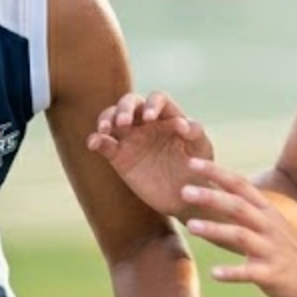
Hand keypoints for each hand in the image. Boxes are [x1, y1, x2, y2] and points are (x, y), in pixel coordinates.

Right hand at [87, 92, 214, 218]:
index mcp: (168, 116)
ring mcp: (131, 138)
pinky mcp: (119, 156)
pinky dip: (96, 140)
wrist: (187, 197)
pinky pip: (104, 143)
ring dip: (106, 118)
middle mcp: (147, 122)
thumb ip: (196, 134)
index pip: (156, 99)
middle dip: (124, 108)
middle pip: (130, 102)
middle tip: (123, 122)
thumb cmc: (199, 169)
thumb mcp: (202, 151)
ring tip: (106, 130)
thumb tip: (185, 123)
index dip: (152, 104)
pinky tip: (94, 143)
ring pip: (112, 117)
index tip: (150, 118)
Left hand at [181, 158, 296, 296]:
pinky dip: (232, 273)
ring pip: (241, 235)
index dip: (216, 172)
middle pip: (238, 206)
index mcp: (265, 211)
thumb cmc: (286, 248)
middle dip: (212, 196)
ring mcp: (270, 250)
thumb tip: (211, 191)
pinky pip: (249, 273)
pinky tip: (214, 273)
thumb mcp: (267, 222)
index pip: (239, 185)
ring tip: (191, 226)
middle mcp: (267, 226)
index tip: (192, 162)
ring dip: (215, 229)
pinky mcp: (271, 274)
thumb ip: (242, 209)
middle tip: (185, 190)